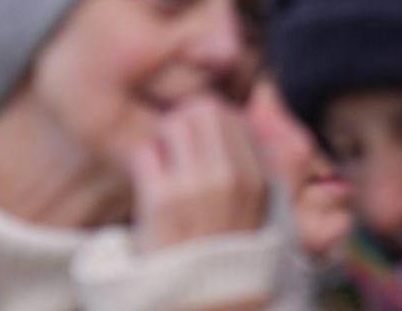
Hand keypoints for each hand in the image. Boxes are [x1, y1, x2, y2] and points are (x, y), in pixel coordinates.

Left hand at [128, 97, 269, 252]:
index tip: (199, 143)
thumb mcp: (256, 215)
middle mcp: (231, 179)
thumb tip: (241, 120)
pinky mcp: (161, 200)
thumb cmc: (223, 259)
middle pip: (202, 110)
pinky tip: (149, 187)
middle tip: (175, 150)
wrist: (202, 306)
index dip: (210, 123)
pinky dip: (143, 163)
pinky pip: (145, 151)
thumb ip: (251, 169)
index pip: (233, 116)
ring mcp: (196, 187)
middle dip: (184, 122)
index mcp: (258, 181)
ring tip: (164, 170)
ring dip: (163, 141)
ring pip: (173, 123)